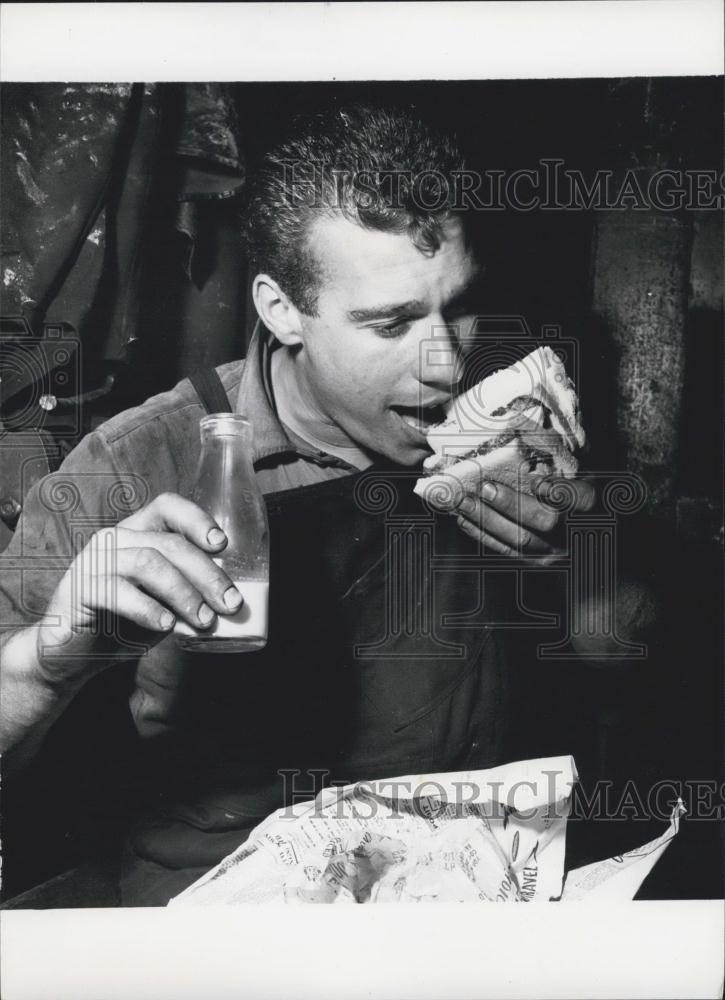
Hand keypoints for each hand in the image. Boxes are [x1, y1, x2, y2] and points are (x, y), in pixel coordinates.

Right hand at [36, 492, 243, 686]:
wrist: (73, 655)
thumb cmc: (124, 624)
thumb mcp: (163, 603)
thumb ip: (189, 593)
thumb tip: (232, 599)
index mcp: (136, 532)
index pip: (167, 507)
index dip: (197, 520)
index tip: (223, 545)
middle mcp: (114, 539)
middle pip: (168, 543)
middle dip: (206, 574)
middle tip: (230, 603)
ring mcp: (94, 561)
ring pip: (147, 562)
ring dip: (183, 592)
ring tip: (204, 620)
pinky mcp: (80, 589)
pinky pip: (117, 591)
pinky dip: (148, 608)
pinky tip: (167, 626)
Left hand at [454, 475, 596, 560]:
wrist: (587, 540)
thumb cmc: (578, 500)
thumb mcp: (583, 479)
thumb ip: (563, 473)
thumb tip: (529, 470)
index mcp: (592, 507)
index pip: (583, 498)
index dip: (559, 490)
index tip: (536, 481)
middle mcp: (576, 534)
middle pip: (544, 522)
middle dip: (511, 505)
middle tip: (485, 488)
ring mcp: (556, 553)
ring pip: (520, 540)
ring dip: (487, 520)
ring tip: (464, 502)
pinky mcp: (537, 563)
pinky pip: (507, 551)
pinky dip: (484, 535)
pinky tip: (466, 521)